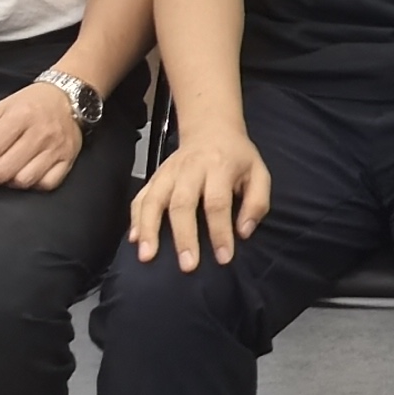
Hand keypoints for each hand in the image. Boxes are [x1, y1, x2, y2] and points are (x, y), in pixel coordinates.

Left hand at [0, 80, 86, 191]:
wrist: (66, 97)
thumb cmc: (25, 105)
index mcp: (18, 116)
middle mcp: (40, 132)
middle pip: (3, 171)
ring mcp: (56, 148)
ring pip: (24, 181)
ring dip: (8, 182)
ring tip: (5, 172)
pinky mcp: (69, 159)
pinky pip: (46, 185)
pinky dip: (32, 185)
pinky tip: (26, 174)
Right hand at [128, 124, 271, 267]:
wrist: (211, 128)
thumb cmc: (237, 158)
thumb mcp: (258, 173)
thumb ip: (257, 202)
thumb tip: (243, 232)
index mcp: (219, 166)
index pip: (217, 202)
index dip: (220, 232)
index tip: (224, 258)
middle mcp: (190, 169)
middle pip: (182, 203)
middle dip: (184, 236)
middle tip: (187, 266)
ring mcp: (168, 172)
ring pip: (154, 199)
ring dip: (149, 228)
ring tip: (147, 256)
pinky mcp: (155, 176)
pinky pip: (140, 197)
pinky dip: (135, 218)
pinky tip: (134, 239)